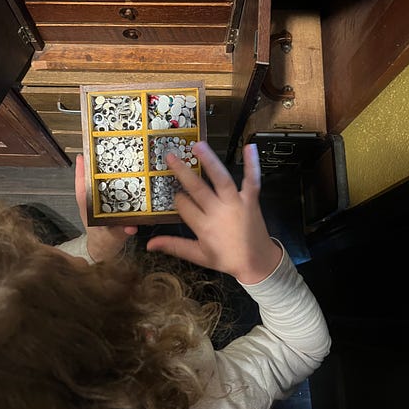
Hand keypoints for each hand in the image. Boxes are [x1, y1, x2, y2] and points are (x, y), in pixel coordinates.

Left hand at [75, 154, 137, 261]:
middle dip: (96, 164)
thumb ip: (121, 232)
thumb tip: (130, 227)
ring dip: (108, 168)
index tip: (83, 156)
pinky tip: (131, 168)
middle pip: (92, 179)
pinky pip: (116, 187)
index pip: (82, 187)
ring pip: (102, 181)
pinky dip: (121, 177)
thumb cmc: (106, 242)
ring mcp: (103, 200)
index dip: (81, 172)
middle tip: (103, 145)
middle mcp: (95, 201)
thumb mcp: (114, 238)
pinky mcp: (114, 201)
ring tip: (118, 152)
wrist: (107, 249)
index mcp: (89, 208)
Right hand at [146, 142, 281, 284]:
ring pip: (221, 179)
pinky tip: (249, 147)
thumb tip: (149, 244)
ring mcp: (236, 204)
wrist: (258, 262)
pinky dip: (252, 164)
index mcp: (204, 227)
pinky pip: (252, 180)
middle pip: (197, 188)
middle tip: (170, 156)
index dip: (178, 199)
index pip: (184, 206)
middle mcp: (218, 212)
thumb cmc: (227, 259)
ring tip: (198, 146)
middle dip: (182, 171)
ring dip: (209, 161)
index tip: (176, 195)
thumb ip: (174, 246)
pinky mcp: (251, 200)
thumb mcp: (198, 256)